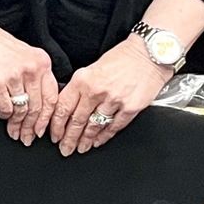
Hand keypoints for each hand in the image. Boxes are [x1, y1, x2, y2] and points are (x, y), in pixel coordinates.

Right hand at [0, 14, 58, 142]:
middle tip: (28, 137)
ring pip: (22, 110)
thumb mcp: (23, 53)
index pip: (52, 97)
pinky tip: (3, 117)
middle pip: (38, 107)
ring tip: (14, 132)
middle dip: (32, 127)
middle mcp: (31, 68)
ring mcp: (14, 75)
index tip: (42, 129)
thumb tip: (38, 102)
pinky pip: (5, 107)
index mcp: (41, 62)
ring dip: (18, 125)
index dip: (47, 118)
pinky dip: (5, 115)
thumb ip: (34, 74)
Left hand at [46, 39, 174, 155]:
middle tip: (64, 149)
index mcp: (83, 79)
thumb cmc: (122, 58)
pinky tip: (97, 141)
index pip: (63, 107)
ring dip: (85, 140)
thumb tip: (69, 107)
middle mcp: (96, 90)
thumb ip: (81, 87)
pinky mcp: (130, 108)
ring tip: (80, 148)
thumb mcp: (93, 67)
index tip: (54, 134)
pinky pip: (114, 127)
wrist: (149, 54)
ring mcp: (114, 100)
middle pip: (76, 121)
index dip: (57, 125)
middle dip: (69, 138)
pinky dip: (104, 136)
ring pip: (94, 126)